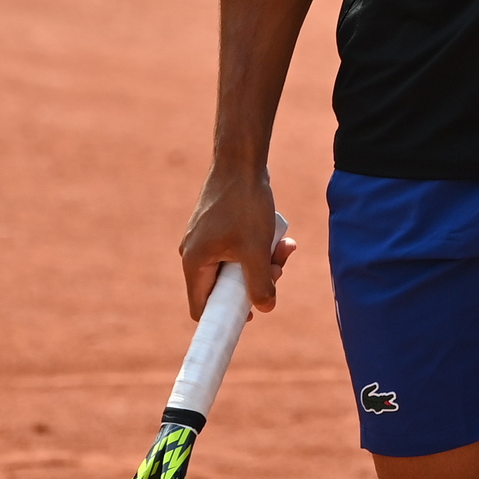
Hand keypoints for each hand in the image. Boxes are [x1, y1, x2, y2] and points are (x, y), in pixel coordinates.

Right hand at [179, 167, 296, 317]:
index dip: (225, 318)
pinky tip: (279, 237)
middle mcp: (194, 253)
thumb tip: (266, 308)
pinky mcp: (217, 227)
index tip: (252, 316)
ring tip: (284, 247)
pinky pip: (237, 250)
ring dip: (262, 264)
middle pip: (224, 287)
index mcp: (194, 263)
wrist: (241, 161)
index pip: (203, 308)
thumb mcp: (256, 249)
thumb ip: (260, 284)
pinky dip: (257, 249)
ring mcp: (205, 240)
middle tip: (277, 269)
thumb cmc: (244, 204)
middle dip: (255, 282)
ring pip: (235, 267)